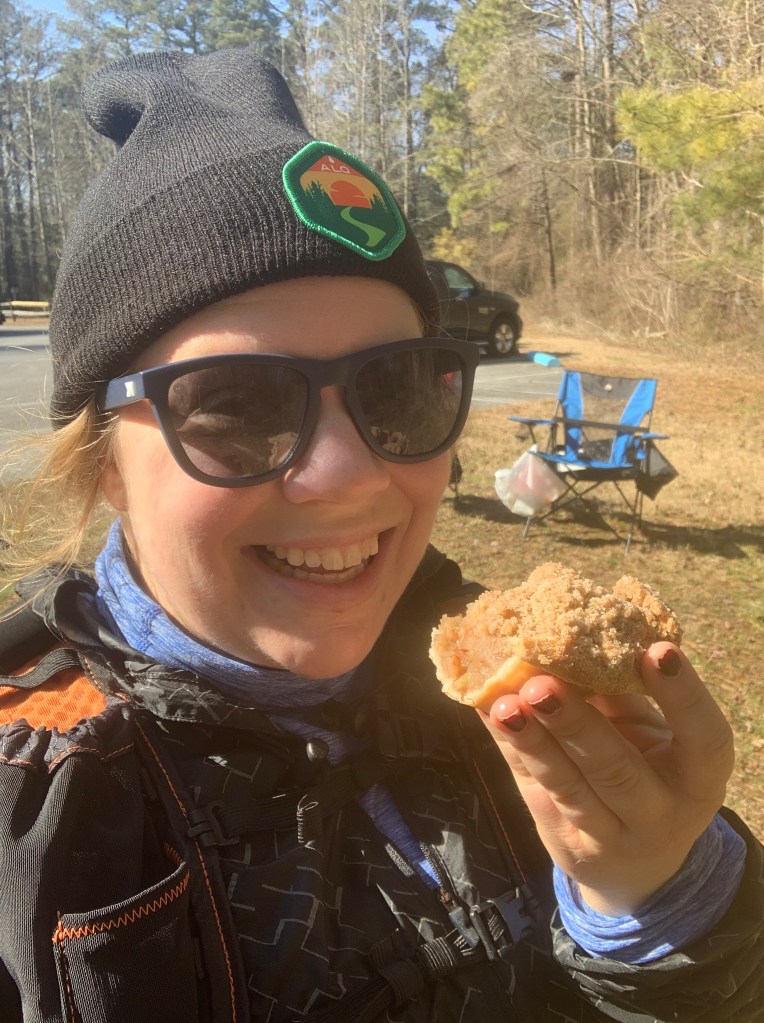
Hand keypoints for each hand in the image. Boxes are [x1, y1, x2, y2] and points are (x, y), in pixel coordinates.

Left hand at [479, 642, 734, 914]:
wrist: (636, 866)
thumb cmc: (646, 770)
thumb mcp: (651, 738)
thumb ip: (622, 695)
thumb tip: (576, 635)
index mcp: (699, 776)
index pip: (704, 737)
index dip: (683, 696)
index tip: (657, 650)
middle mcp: (661, 811)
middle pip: (617, 769)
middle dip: (576, 724)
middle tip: (541, 685)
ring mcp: (611, 836)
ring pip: (568, 787)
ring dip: (533, 743)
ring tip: (506, 706)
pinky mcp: (566, 843)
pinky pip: (532, 787)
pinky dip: (510, 746)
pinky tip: (490, 712)